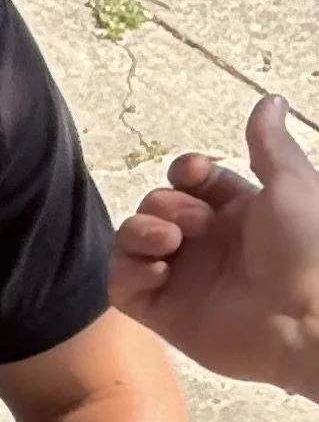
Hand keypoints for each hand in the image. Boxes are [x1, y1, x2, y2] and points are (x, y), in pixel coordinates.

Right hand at [110, 95, 318, 398]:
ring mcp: (182, 279)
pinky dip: (128, 270)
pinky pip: (121, 285)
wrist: (310, 322)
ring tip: (167, 242)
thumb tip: (269, 99)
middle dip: (164, 204)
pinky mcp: (164, 313)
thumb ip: (269, 144)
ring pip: (131, 241)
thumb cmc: (309, 251)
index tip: (192, 173)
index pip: (189, 181)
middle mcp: (206, 244)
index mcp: (237, 214)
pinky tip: (158, 270)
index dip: (184, 172)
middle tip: (193, 223)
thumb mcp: (294, 185)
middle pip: (155, 205)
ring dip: (139, 231)